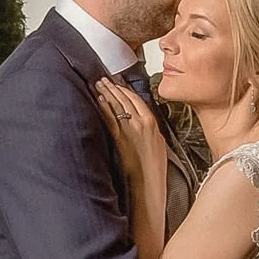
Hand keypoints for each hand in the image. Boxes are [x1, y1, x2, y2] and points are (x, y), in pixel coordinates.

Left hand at [94, 76, 167, 196]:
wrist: (149, 179)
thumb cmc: (155, 165)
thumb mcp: (159, 141)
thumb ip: (150, 128)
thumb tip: (143, 121)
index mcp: (151, 122)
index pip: (136, 99)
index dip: (125, 89)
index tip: (118, 83)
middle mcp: (140, 123)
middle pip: (124, 99)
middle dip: (113, 87)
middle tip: (104, 79)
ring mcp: (128, 130)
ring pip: (116, 106)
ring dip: (107, 94)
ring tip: (99, 85)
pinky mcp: (119, 138)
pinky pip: (110, 119)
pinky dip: (104, 108)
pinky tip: (99, 100)